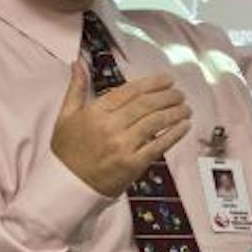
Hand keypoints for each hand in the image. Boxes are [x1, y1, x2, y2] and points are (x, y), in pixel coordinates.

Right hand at [50, 64, 191, 196]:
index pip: (129, 92)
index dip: (151, 83)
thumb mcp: (65, 116)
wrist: (67, 186)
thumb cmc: (67, 152)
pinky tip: (184, 126)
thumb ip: (76, 88)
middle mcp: (110, 127)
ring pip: (155, 122)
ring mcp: (123, 146)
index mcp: (96, 112)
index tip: (166, 80)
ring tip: (185, 107)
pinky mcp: (132, 165)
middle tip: (179, 93)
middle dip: (167, 96)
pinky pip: (158, 146)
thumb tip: (79, 64)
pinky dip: (174, 134)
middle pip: (146, 105)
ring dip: (174, 112)